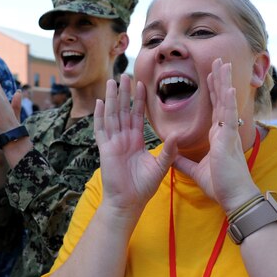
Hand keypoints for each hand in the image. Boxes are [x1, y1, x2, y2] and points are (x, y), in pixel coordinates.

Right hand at [95, 75, 177, 226]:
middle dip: (123, 92)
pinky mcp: (105, 149)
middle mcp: (123, 138)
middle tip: (125, 74)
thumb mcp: (160, 166)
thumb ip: (168, 150)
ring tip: (112, 81)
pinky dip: (99, 116)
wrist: (129, 202)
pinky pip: (101, 130)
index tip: (141, 84)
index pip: (137, 115)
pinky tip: (99, 102)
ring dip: (111, 98)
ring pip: (112, 115)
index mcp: (136, 140)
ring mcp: (113, 143)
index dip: (138, 100)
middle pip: (122, 110)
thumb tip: (176, 134)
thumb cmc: (143, 187)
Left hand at [173, 59, 259, 211]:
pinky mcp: (228, 140)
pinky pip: (228, 117)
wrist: (234, 198)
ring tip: (222, 64)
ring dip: (223, 83)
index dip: (214, 92)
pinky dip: (227, 101)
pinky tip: (227, 86)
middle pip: (221, 100)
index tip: (211, 76)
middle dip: (219, 80)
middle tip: (219, 62)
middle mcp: (225, 131)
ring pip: (225, 102)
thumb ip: (183, 162)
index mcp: (218, 136)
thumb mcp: (196, 171)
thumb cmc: (221, 186)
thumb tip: (172, 155)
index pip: (215, 109)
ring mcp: (228, 134)